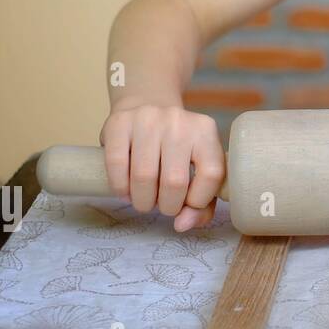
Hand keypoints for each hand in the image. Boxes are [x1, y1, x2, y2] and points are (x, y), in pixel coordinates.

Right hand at [99, 102, 224, 231]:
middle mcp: (179, 121)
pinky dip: (120, 188)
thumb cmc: (175, 145)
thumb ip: (201, 201)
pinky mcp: (119, 123)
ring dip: (142, 201)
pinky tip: (125, 191)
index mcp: (205, 131)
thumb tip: (182, 225)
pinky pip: (117, 165)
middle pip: (175, 181)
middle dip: (167, 206)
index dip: (198, 200)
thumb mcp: (196, 163)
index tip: (186, 205)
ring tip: (143, 201)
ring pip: (144, 177)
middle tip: (161, 205)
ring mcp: (148, 119)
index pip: (212, 174)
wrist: (146, 103)